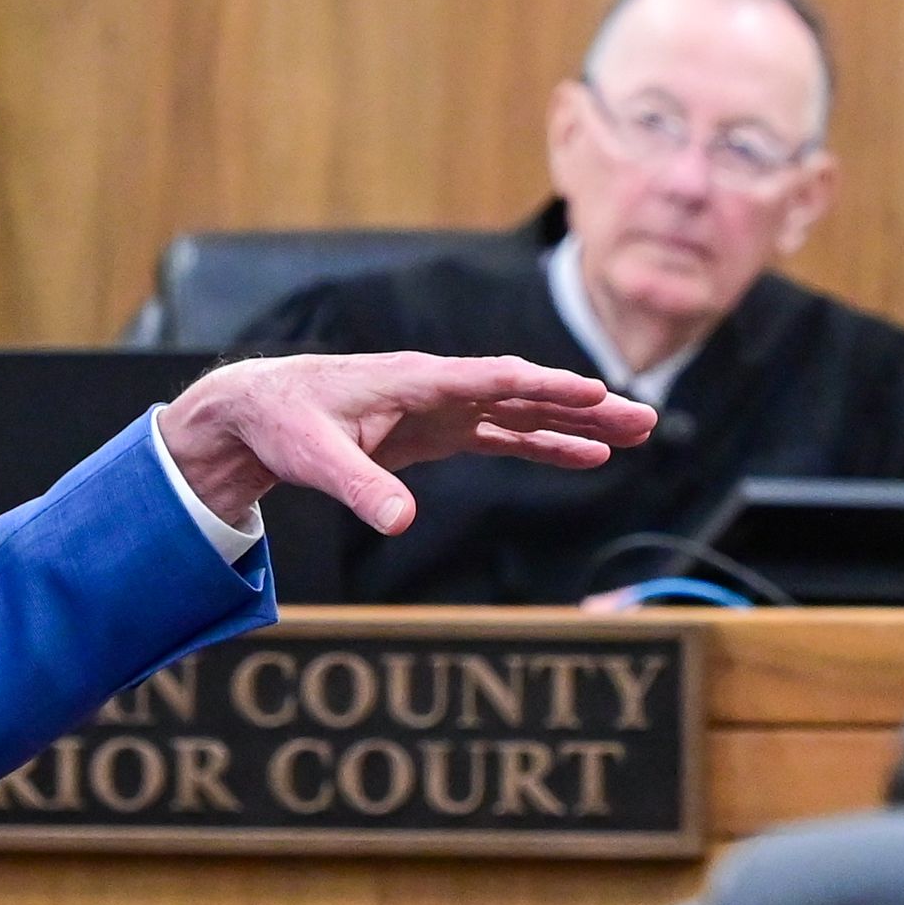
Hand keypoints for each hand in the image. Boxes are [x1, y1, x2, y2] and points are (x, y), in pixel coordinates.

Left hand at [161, 354, 655, 537]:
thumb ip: (361, 490)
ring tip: (634, 434)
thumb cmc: (286, 425)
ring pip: (524, 413)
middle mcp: (441, 389)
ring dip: (577, 424)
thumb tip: (401, 523)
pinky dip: (543, 443)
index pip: (493, 380)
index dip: (544, 389)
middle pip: (526, 393)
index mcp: (416, 382)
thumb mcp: (316, 460)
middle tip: (643, 418)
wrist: (260, 413)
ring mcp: (444, 408)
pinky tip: (583, 456)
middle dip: (585, 407)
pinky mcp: (439, 431)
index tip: (592, 394)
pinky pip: (503, 435)